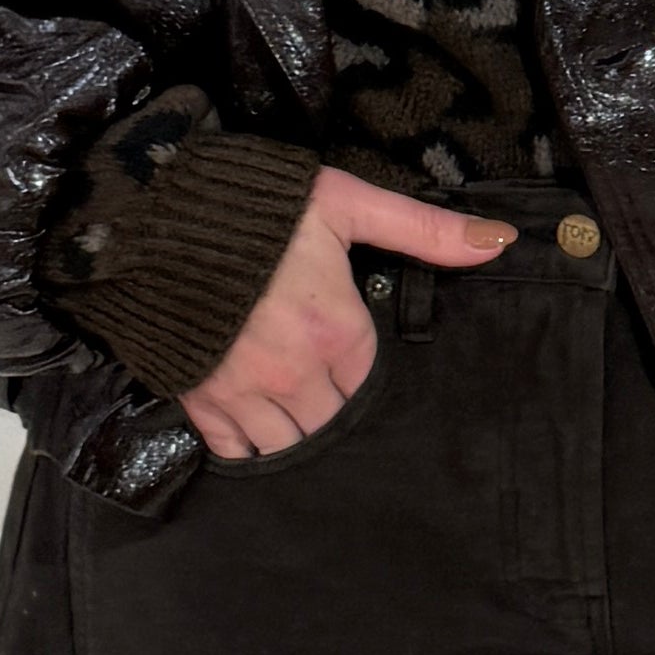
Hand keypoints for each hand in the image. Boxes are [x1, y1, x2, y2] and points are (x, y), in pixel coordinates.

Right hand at [185, 164, 512, 464]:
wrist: (155, 218)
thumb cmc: (256, 208)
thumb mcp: (348, 204)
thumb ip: (423, 230)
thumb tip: (499, 241)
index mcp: (338, 331)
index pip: (369, 383)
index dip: (361, 375)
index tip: (348, 362)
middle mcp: (296, 373)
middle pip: (333, 423)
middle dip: (333, 413)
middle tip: (324, 397)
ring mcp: (245, 392)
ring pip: (289, 446)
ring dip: (296, 437)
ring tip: (296, 419)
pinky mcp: (200, 399)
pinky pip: (235, 449)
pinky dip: (248, 448)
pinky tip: (257, 434)